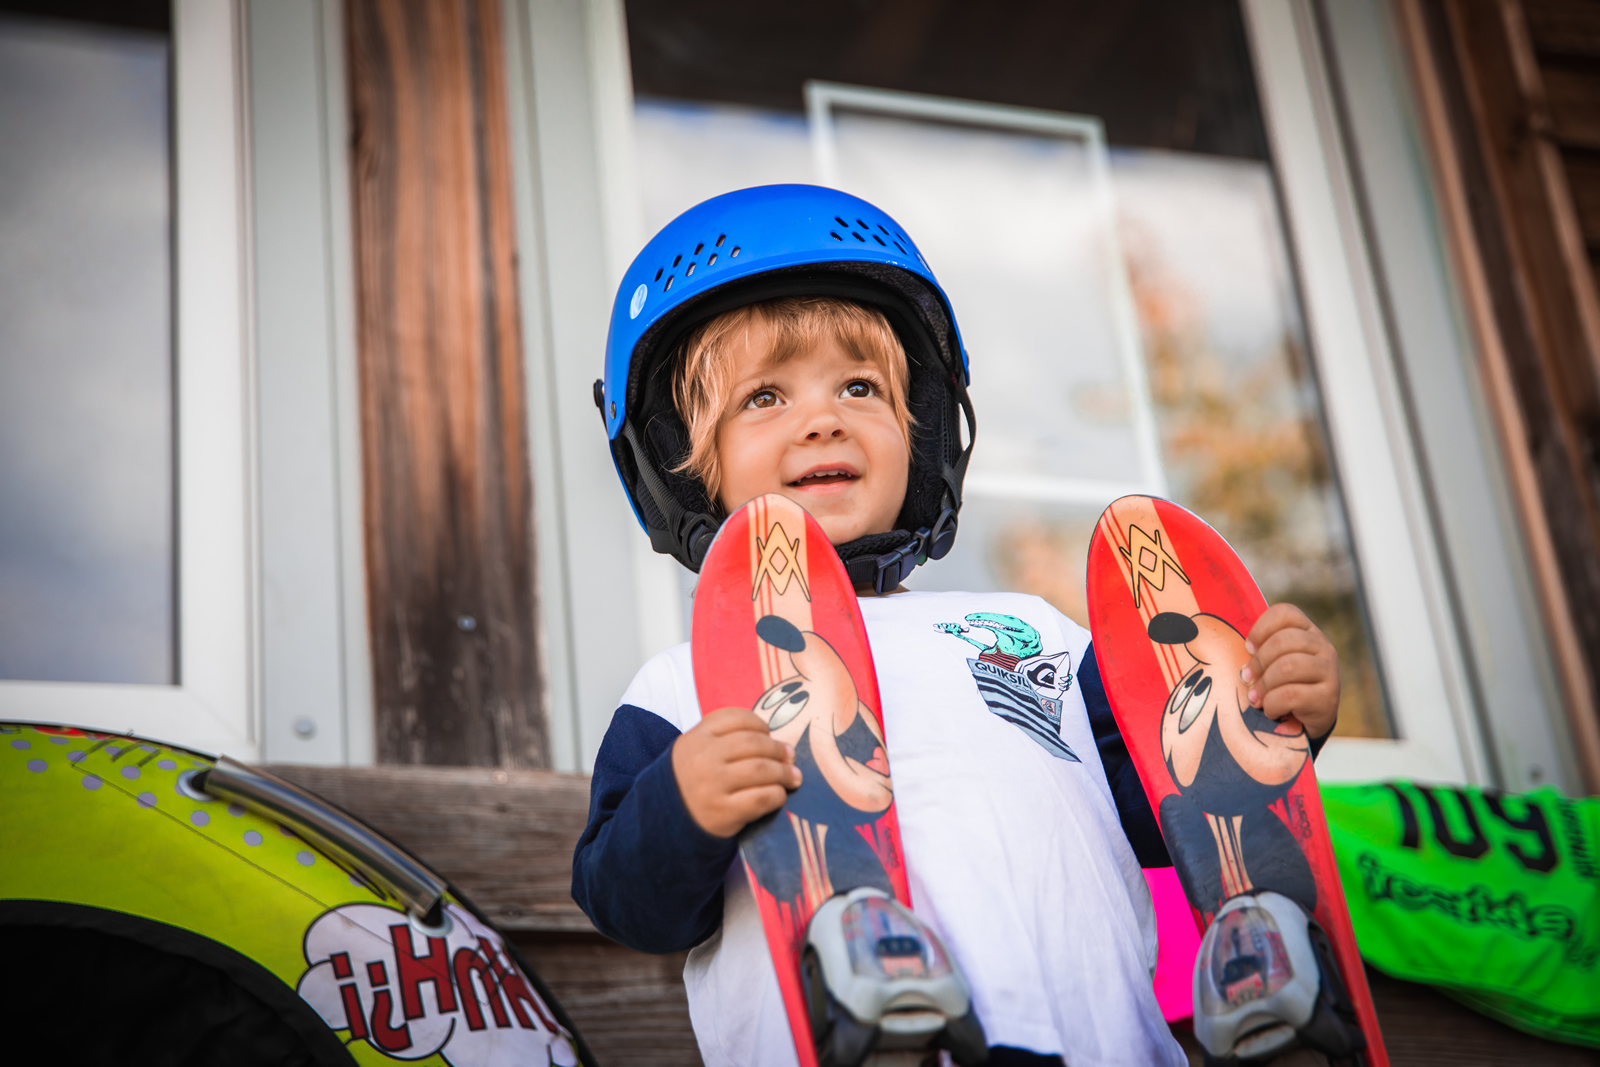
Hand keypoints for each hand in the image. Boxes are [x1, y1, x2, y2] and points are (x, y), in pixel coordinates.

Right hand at [672, 706, 801, 837]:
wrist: (665, 821)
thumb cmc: (691, 781)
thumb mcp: (696, 751)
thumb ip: (726, 739)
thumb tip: (777, 743)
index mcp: (697, 738)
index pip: (736, 718)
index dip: (759, 724)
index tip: (768, 734)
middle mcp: (703, 758)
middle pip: (754, 743)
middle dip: (778, 749)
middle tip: (790, 757)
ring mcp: (712, 785)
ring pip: (761, 769)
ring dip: (784, 772)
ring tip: (793, 777)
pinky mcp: (723, 812)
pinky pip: (761, 797)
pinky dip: (777, 795)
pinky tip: (778, 795)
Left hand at [1241, 603, 1339, 739]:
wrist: (1306, 723)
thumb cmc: (1280, 686)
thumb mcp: (1271, 663)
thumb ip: (1258, 651)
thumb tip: (1221, 650)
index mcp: (1307, 631)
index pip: (1285, 613)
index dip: (1261, 628)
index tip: (1248, 648)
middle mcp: (1323, 647)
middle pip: (1283, 641)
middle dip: (1258, 662)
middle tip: (1246, 679)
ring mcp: (1329, 671)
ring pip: (1288, 666)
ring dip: (1264, 685)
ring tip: (1255, 698)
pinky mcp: (1328, 698)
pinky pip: (1292, 694)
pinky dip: (1273, 704)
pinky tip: (1270, 711)